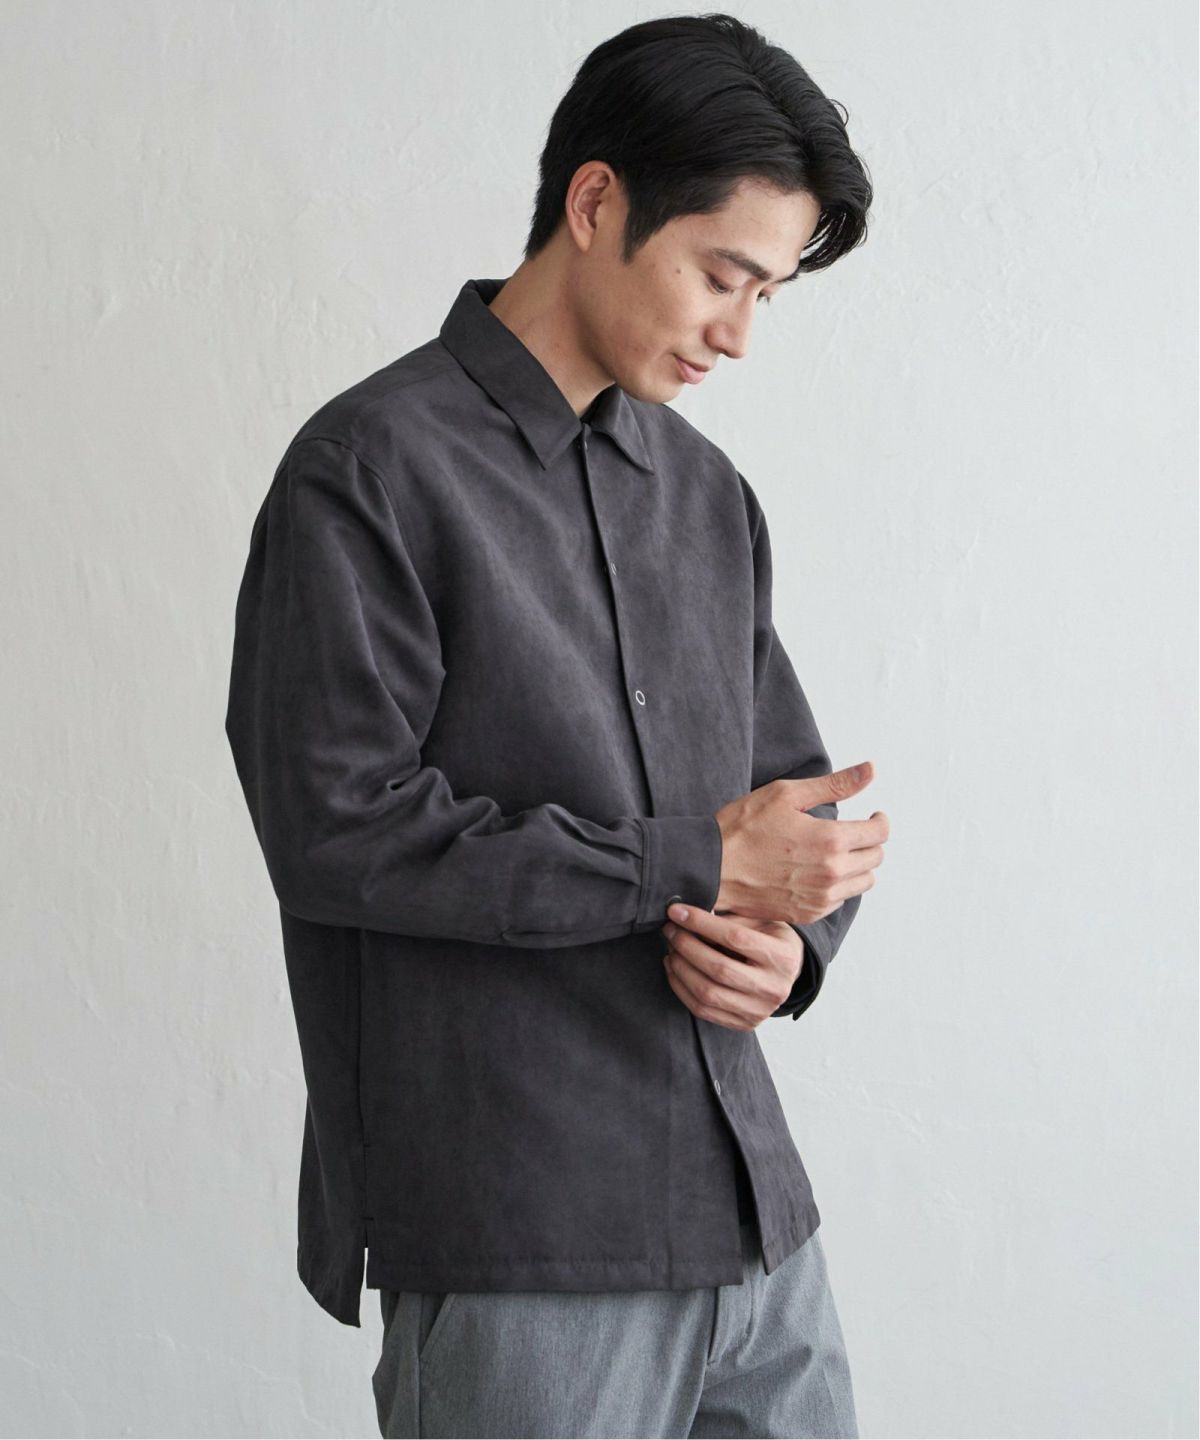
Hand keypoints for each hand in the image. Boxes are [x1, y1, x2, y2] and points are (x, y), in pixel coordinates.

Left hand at [660, 904, 805, 1031]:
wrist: (789, 973)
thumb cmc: (771, 939)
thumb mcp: (762, 921)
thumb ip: (732, 918)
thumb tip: (690, 915)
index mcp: (782, 957)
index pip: (735, 938)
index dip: (701, 923)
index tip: (677, 912)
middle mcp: (773, 988)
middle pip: (719, 969)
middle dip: (686, 946)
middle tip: (670, 930)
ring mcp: (759, 1010)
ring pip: (707, 993)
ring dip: (680, 969)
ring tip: (671, 949)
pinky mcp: (743, 1024)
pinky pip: (703, 1010)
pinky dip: (681, 989)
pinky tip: (674, 969)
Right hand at [713, 761, 887, 923]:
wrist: (711, 868)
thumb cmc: (743, 827)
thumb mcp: (787, 794)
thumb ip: (834, 785)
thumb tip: (870, 770)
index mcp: (831, 841)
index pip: (879, 832)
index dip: (879, 820)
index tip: (872, 815)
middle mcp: (832, 874)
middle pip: (876, 858)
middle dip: (870, 841)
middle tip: (853, 831)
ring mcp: (821, 898)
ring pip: (863, 882)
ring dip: (858, 865)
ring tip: (836, 852)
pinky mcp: (808, 914)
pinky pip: (840, 901)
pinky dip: (838, 886)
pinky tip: (818, 872)